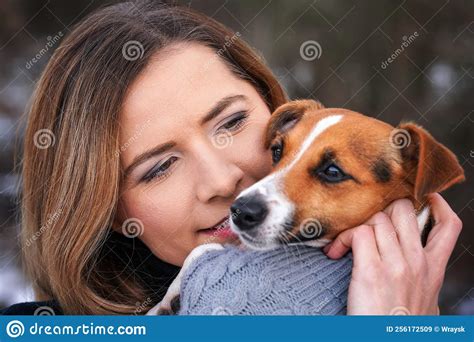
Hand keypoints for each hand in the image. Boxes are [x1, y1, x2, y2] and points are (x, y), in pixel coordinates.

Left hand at [323, 193, 461, 314]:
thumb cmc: (403, 327)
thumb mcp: (426, 301)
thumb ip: (423, 279)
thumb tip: (417, 271)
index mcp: (434, 269)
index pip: (449, 226)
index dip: (437, 204)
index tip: (423, 197)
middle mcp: (418, 262)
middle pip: (403, 210)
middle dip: (382, 210)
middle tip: (367, 226)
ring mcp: (396, 264)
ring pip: (377, 218)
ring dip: (357, 226)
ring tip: (345, 244)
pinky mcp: (371, 270)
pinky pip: (358, 234)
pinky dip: (343, 239)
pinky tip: (335, 252)